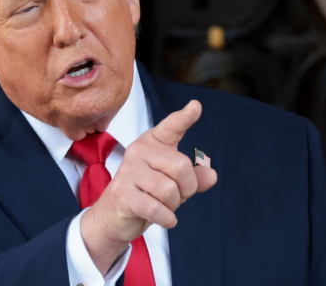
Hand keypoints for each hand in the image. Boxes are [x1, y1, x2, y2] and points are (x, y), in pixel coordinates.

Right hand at [80, 100, 217, 273]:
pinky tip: (163, 218)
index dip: (185, 117)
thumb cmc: (147, 193)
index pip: (171, 127)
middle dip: (187, 188)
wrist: (114, 215)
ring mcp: (128, 170)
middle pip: (181, 167)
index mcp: (153, 142)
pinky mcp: (123, 193)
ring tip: (162, 206)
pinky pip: (157, 208)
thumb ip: (194, 177)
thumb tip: (211, 174)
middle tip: (175, 197)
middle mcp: (139, 150)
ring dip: (173, 206)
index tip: (196, 106)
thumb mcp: (174, 183)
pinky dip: (167, 218)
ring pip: (170, 190)